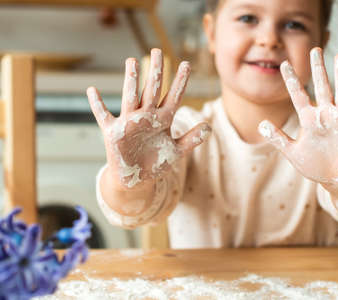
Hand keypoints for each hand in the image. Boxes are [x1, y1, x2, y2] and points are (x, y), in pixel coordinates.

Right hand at [87, 49, 210, 188]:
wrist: (137, 178)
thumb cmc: (156, 161)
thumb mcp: (177, 150)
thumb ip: (192, 139)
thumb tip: (209, 127)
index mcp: (162, 119)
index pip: (174, 97)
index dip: (180, 82)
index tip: (187, 64)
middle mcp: (146, 116)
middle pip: (152, 90)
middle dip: (156, 71)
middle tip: (157, 50)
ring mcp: (129, 123)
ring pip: (131, 97)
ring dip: (132, 81)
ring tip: (132, 61)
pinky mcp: (113, 133)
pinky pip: (103, 116)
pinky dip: (97, 105)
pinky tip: (91, 90)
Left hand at [258, 47, 337, 190]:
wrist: (336, 179)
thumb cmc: (315, 165)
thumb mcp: (292, 152)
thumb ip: (278, 138)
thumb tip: (260, 124)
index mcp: (309, 119)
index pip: (299, 95)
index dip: (291, 81)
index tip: (284, 64)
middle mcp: (326, 114)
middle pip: (322, 87)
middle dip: (318, 69)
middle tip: (315, 50)